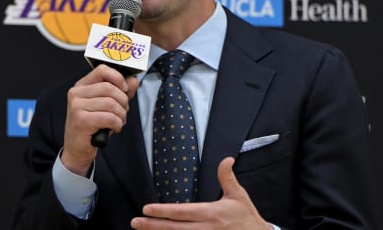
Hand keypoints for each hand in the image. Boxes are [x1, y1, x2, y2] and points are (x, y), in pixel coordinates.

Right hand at [61, 64, 138, 175]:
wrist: (77, 148)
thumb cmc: (92, 125)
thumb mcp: (107, 106)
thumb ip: (121, 91)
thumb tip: (134, 80)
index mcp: (82, 86)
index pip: (102, 70)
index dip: (118, 77)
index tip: (125, 88)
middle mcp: (76, 93)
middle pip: (110, 88)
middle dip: (123, 101)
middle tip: (123, 112)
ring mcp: (77, 106)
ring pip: (111, 103)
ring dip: (121, 115)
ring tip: (118, 121)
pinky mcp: (81, 120)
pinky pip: (110, 117)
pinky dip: (117, 124)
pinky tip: (114, 128)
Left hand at [130, 157, 270, 229]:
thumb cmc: (247, 217)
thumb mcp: (238, 195)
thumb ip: (227, 177)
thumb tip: (226, 159)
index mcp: (211, 214)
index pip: (181, 212)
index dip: (162, 211)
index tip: (147, 208)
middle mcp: (205, 229)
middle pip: (173, 228)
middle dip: (152, 225)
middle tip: (136, 221)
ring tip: (142, 229)